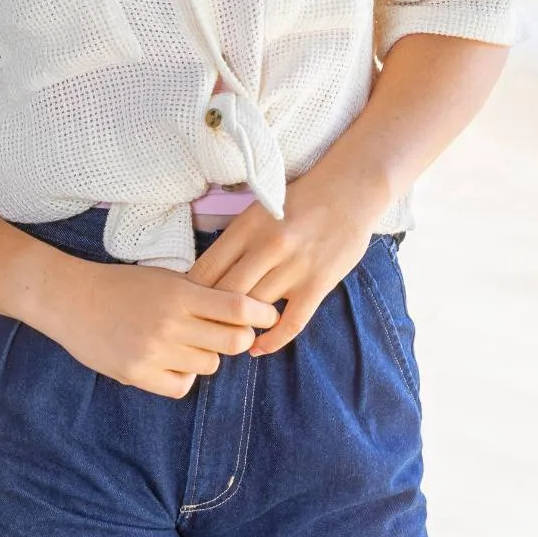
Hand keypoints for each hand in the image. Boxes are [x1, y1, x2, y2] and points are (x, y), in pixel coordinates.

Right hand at [40, 258, 280, 397]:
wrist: (72, 300)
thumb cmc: (123, 285)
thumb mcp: (166, 278)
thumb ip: (201, 293)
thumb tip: (244, 310)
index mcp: (181, 294)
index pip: (238, 307)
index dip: (261, 314)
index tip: (269, 316)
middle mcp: (171, 324)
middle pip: (233, 342)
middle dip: (239, 339)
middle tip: (231, 333)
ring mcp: (154, 352)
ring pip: (209, 366)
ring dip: (207, 356)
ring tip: (189, 344)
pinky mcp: (137, 374)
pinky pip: (182, 386)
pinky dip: (183, 376)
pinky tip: (172, 362)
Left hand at [185, 166, 386, 357]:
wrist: (350, 189)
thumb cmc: (300, 199)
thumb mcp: (259, 210)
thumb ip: (236, 240)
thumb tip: (206, 275)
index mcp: (247, 227)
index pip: (205, 271)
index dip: (191, 295)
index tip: (187, 307)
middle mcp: (268, 248)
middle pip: (225, 295)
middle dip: (210, 317)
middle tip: (203, 329)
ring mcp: (294, 267)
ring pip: (254, 310)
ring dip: (240, 328)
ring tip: (228, 337)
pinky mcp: (318, 283)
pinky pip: (291, 323)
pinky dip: (272, 340)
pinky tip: (258, 347)